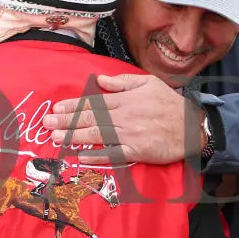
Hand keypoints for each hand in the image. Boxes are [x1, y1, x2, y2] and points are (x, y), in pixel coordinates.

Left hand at [42, 73, 198, 163]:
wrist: (192, 126)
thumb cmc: (170, 104)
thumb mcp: (148, 83)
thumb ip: (122, 82)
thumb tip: (99, 80)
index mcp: (125, 100)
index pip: (93, 102)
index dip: (73, 106)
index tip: (56, 109)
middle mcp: (124, 117)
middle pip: (91, 118)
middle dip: (67, 121)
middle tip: (47, 124)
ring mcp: (129, 135)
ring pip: (97, 136)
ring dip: (75, 138)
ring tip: (57, 138)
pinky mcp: (137, 152)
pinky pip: (113, 155)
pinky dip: (97, 156)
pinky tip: (81, 157)